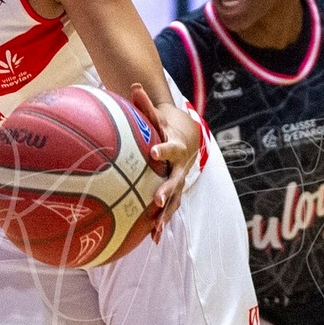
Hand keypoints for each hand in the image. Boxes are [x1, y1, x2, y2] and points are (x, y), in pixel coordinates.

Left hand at [130, 84, 197, 239]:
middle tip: (155, 200)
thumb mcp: (158, 115)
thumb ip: (146, 104)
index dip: (163, 150)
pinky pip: (169, 209)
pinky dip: (162, 223)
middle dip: (166, 191)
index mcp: (176, 147)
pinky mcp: (175, 192)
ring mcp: (179, 181)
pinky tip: (153, 239)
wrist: (189, 138)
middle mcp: (180, 167)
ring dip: (165, 215)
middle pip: (174, 180)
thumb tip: (134, 85)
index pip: (169, 147)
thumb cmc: (167, 126)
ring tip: (156, 231)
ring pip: (174, 200)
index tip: (153, 153)